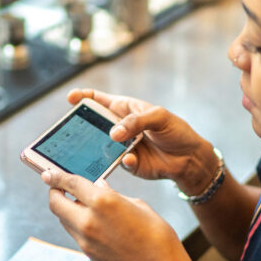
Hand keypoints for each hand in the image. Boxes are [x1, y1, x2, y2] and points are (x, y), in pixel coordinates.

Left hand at [43, 170, 205, 260]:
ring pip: (63, 219)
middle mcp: (89, 220)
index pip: (70, 183)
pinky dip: (76, 222)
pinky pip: (74, 232)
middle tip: (58, 187)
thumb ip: (114, 195)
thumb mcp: (139, 205)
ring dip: (66, 208)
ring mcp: (86, 239)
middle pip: (56, 203)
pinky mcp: (88, 252)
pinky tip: (90, 220)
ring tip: (79, 203)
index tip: (49, 173)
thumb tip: (100, 187)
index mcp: (103, 202)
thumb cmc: (157, 237)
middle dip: (54, 192)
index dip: (57, 176)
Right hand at [67, 88, 217, 192]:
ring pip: (100, 146)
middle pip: (93, 125)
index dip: (84, 97)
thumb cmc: (176, 131)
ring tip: (96, 147)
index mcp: (124, 109)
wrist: (190, 158)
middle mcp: (119, 127)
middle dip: (81, 127)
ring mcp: (121, 146)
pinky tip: (130, 158)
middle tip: (71, 130)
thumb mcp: (159, 117)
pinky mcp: (128, 163)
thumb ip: (136, 121)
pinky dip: (122, 160)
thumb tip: (113, 133)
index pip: (99, 100)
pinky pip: (116, 162)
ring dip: (96, 148)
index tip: (71, 98)